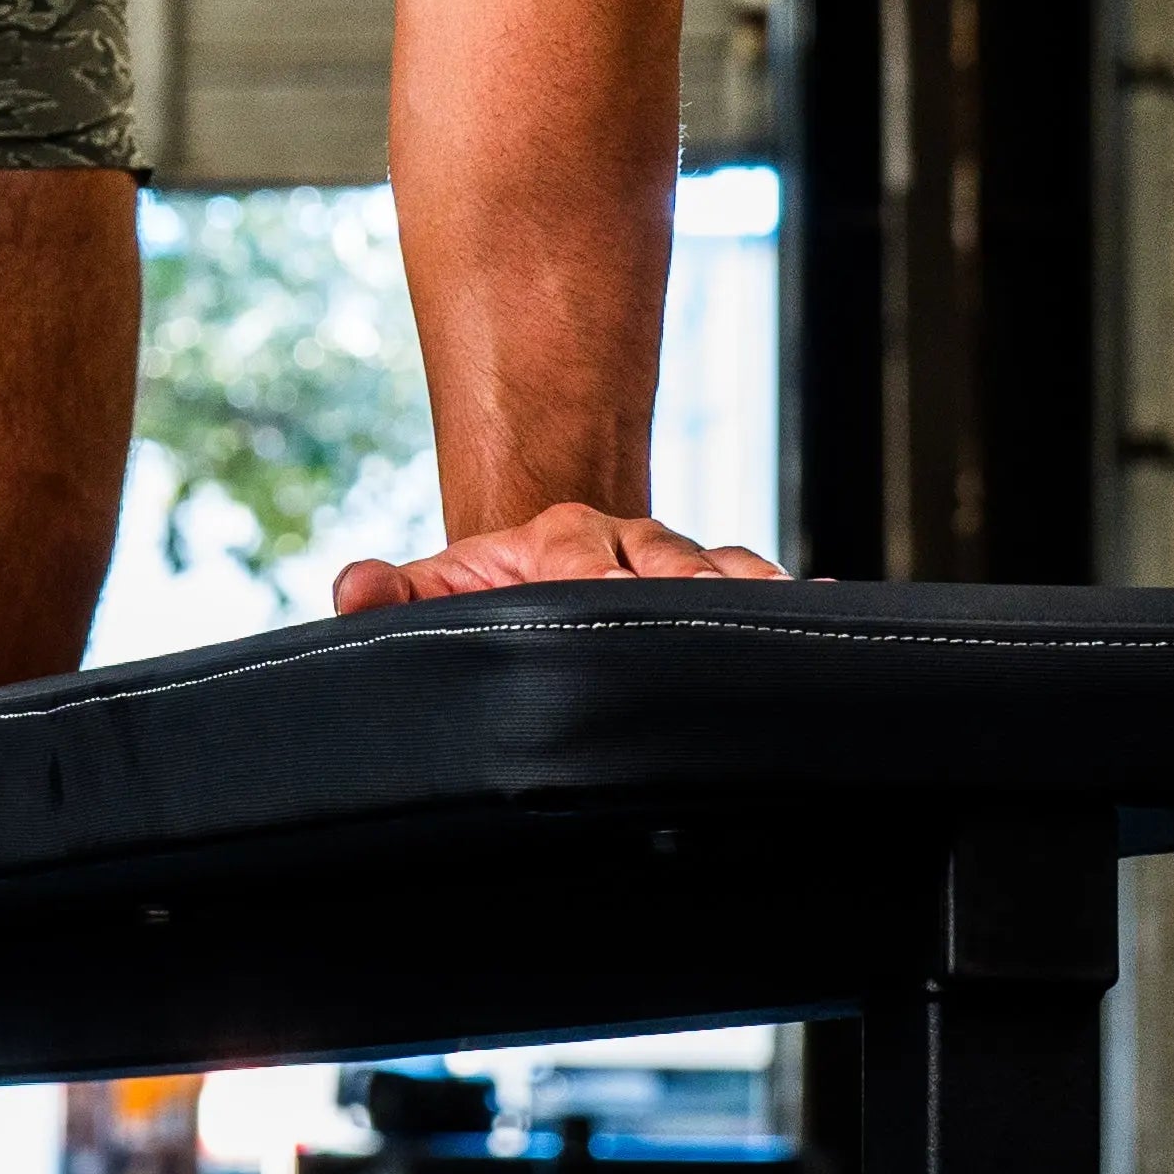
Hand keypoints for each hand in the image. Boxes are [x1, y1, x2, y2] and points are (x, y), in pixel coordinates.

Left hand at [334, 501, 787, 613]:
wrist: (540, 578)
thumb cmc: (485, 599)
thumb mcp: (435, 597)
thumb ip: (391, 596)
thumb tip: (351, 586)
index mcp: (560, 541)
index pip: (585, 562)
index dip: (600, 586)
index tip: (615, 603)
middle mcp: (629, 542)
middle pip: (671, 566)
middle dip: (688, 597)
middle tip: (699, 633)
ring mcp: (679, 564)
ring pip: (726, 574)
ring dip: (746, 598)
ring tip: (773, 621)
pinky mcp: (720, 590)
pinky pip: (763, 590)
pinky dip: (795, 600)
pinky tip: (822, 605)